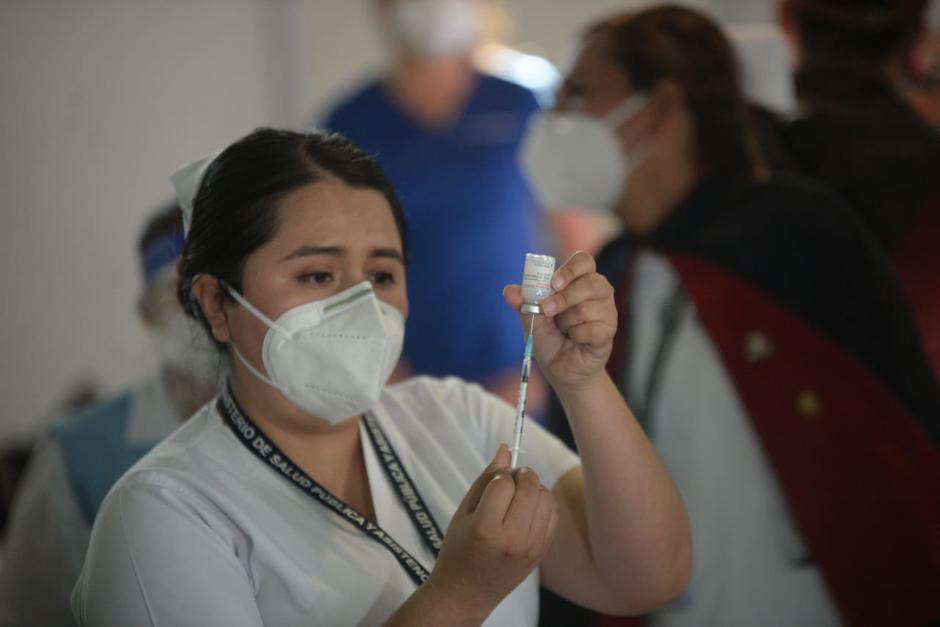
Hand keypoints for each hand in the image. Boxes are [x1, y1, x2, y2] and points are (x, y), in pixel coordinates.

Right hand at [427, 445, 558, 619]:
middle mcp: (512, 539)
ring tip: (518, 495)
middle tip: (510, 481)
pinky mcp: (542, 551)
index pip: (503, 483)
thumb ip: (485, 479)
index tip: (493, 481)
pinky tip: (527, 508)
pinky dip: (543, 503)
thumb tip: (506, 448)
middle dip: (521, 475)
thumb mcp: (463, 512)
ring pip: (545, 497)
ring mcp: (531, 547)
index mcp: (485, 529)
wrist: (467, 592)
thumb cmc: (458, 550)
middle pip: (529, 487)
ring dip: (533, 487)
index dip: (499, 475)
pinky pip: (552, 514)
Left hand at [503, 251, 616, 392]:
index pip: (583, 260)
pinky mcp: (608, 331)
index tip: (554, 283)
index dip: (569, 269)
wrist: (560, 369)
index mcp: (580, 279)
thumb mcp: (532, 320)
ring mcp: (607, 311)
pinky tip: (575, 340)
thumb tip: (509, 290)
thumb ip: (524, 304)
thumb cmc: (550, 339)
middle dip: (563, 298)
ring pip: (587, 308)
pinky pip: (591, 328)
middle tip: (547, 311)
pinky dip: (576, 336)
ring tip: (564, 330)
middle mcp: (598, 291)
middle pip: (589, 282)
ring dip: (567, 322)